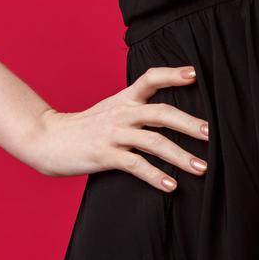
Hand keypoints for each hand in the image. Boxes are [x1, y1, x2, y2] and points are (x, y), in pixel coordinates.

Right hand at [21, 66, 208, 192]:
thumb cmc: (84, 128)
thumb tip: (168, 117)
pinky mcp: (104, 155)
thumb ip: (135, 110)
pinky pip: (135, 165)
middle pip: (161, 112)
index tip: (193, 74)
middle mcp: (121, 112)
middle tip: (211, 134)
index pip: (149, 78)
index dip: (171, 74)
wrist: (47, 139)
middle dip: (189, 123)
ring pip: (153, 141)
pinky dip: (156, 176)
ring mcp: (113, 133)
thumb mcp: (110, 110)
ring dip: (180, 156)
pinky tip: (171, 186)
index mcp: (123, 99)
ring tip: (201, 168)